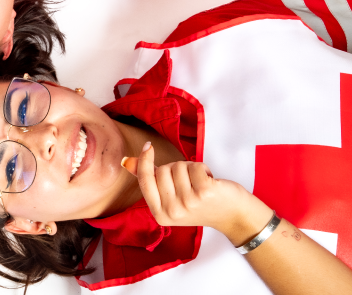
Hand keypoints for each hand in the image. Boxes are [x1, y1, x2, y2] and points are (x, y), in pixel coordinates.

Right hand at [124, 143, 270, 242]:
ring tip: (199, 183)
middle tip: (188, 182)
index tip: (148, 146)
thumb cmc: (202, 204)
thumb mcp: (172, 197)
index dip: (145, 161)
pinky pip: (194, 165)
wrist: (233, 216)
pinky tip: (209, 180)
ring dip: (189, 168)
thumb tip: (127, 162)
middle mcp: (172, 211)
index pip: (144, 181)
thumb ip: (150, 181)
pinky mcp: (204, 192)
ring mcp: (188, 203)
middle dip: (175, 168)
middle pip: (162, 170)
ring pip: (178, 166)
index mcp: (160, 215)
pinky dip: (202, 168)